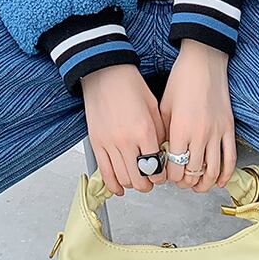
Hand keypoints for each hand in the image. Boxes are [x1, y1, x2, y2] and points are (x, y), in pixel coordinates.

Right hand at [80, 64, 168, 196]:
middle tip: (151, 181)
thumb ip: (159, 132)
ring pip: (122, 178)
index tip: (162, 175)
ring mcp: (109, 143)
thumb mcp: (153, 106)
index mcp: (145, 131)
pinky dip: (112, 184)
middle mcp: (126, 140)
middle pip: (139, 179)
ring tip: (137, 180)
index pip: (157, 168)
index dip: (161, 176)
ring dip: (132, 184)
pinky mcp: (96, 143)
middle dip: (148, 184)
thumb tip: (162, 153)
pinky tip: (118, 187)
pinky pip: (104, 172)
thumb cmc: (129, 84)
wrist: (105, 72)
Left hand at [159, 39, 236, 192]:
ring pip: (213, 171)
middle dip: (185, 183)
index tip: (168, 176)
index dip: (171, 178)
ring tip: (197, 186)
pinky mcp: (229, 128)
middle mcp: (200, 134)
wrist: (204, 61)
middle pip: (194, 173)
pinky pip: (230, 158)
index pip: (175, 167)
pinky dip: (225, 174)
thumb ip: (163, 132)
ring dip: (205, 184)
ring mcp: (217, 132)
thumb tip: (162, 153)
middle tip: (181, 182)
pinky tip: (219, 180)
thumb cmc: (182, 79)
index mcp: (181, 129)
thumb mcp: (164, 105)